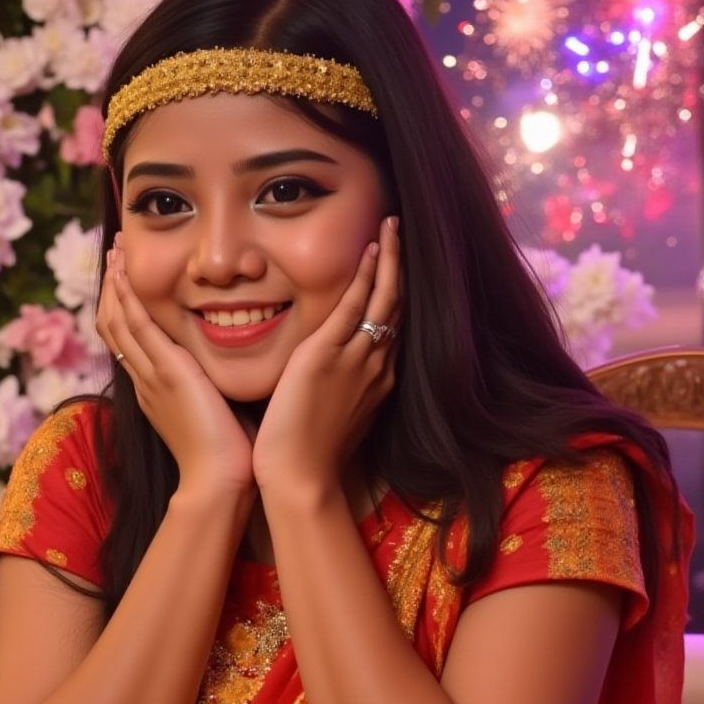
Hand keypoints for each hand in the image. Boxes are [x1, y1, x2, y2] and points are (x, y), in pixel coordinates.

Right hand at [96, 240, 254, 496]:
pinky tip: (123, 273)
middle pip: (116, 326)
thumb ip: (219, 387)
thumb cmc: (230, 456)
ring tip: (115, 252)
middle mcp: (146, 380)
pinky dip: (126, 297)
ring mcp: (152, 375)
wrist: (221, 481)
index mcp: (157, 390)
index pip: (132, 341)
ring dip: (116, 284)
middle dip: (114, 289)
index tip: (127, 280)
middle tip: (114, 255)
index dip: (125, 309)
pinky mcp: (166, 371)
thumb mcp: (219, 411)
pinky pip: (136, 326)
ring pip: (119, 321)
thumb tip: (237, 371)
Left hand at [252, 215, 399, 496]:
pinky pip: (355, 306)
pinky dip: (367, 276)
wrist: (301, 476)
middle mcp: (377, 366)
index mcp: (378, 381)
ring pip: (384, 300)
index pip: (393, 327)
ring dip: (390, 260)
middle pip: (398, 307)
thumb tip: (330, 377)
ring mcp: (357, 359)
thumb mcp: (335, 414)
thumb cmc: (310, 455)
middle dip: (402, 268)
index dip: (398, 294)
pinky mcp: (328, 355)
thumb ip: (339, 389)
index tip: (397, 267)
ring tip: (393, 227)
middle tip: (402, 233)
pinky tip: (372, 250)